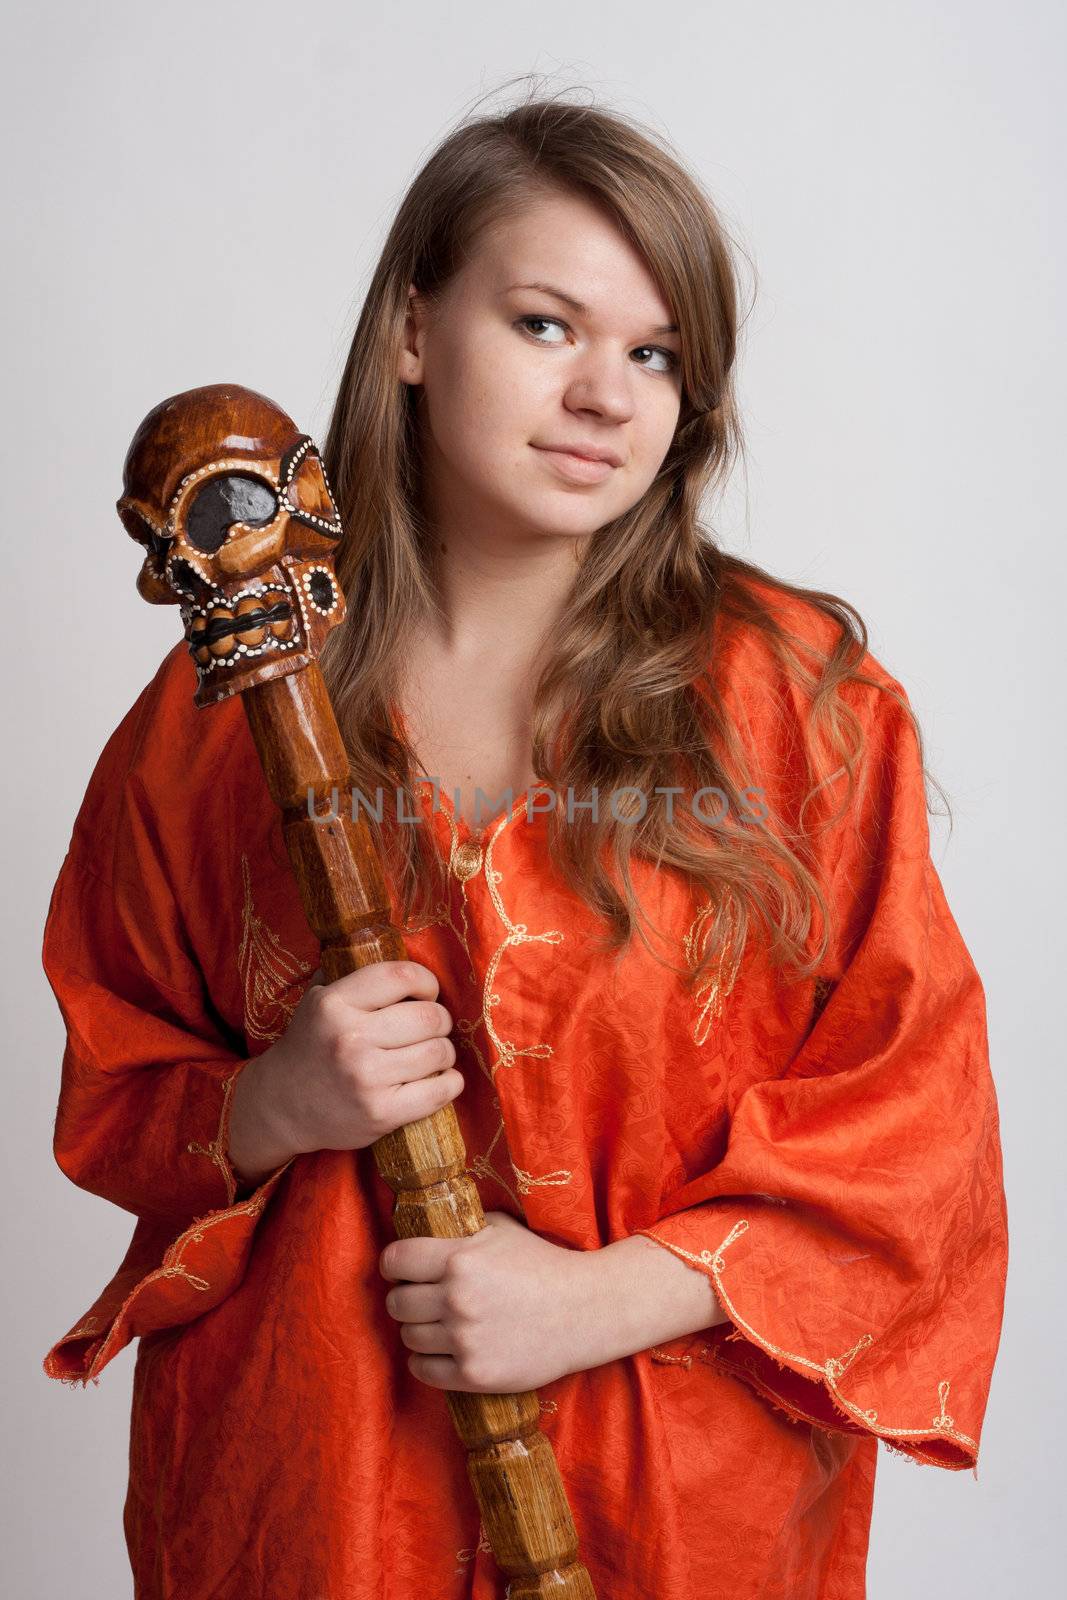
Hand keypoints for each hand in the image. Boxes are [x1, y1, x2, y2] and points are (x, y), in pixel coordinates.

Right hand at [228, 960, 462, 1185]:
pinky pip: (440, 1090)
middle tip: (431, 1027)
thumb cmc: (311, 1046)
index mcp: (333, 1004)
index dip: (426, 982)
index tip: (426, 993)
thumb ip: (352, 974)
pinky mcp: (381, 1113)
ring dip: (444, 1052)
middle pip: (429, 1017)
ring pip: (439, 1052)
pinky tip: (438, 1079)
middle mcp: (349, 1039)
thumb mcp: (317, 1000)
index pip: (401, 977)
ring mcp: (366, 1078)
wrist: (281, 1107)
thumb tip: (397, 947)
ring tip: (431, 1054)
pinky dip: (449, 1082)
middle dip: (440, 1020)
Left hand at [379, 1211, 592, 1393]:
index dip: (394, 1264)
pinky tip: (442, 1350)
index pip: (395, 1260)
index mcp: (459, 1259)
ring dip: (418, 1329)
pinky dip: (426, 1361)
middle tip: (422, 1298)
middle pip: (397, 1303)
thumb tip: (424, 1232)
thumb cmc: (541, 1264)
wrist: (583, 1311)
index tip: (400, 1269)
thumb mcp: (500, 1230)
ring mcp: (464, 1340)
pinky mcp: (473, 1374)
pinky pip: (423, 1370)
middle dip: (405, 1298)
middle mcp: (456, 1299)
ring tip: (438, 1324)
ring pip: (408, 1337)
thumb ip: (460, 1231)